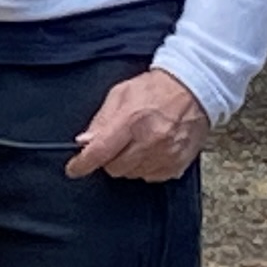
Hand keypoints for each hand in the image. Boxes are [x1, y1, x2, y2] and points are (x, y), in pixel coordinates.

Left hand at [68, 66, 207, 181]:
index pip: (100, 152)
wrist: (193, 90)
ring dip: (128, 163)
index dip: (83, 164)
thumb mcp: (120, 94)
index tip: (74, 169)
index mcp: (131, 121)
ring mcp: (166, 155)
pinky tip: (151, 150)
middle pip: (114, 168)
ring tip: (137, 142)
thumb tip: (84, 142)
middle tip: (116, 143)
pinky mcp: (178, 164)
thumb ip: (100, 120)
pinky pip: (151, 177)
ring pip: (132, 175)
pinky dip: (146, 167)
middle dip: (109, 159)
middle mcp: (150, 141)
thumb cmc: (155, 89)